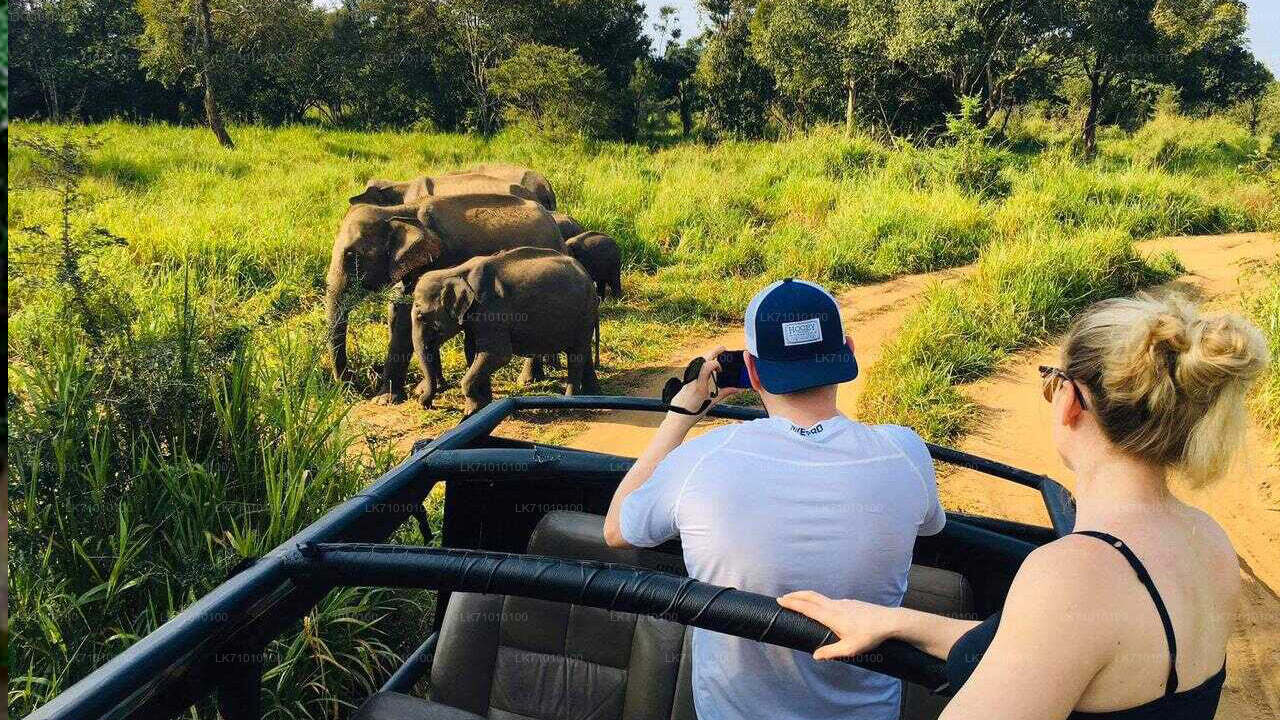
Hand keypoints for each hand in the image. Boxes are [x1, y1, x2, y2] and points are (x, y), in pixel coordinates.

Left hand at [667, 345, 741, 418]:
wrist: (678, 418)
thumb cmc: (694, 412)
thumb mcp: (711, 403)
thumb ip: (724, 394)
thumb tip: (736, 389)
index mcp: (699, 384)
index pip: (708, 365)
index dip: (717, 364)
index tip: (722, 371)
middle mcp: (692, 379)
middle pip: (702, 360)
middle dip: (713, 352)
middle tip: (722, 348)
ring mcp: (687, 379)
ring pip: (696, 363)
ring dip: (706, 358)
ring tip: (715, 356)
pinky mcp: (684, 381)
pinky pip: (693, 368)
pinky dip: (701, 365)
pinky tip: (706, 367)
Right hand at [777, 591, 899, 660]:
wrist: (889, 621)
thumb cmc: (869, 636)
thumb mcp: (850, 649)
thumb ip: (831, 652)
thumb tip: (815, 656)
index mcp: (831, 616)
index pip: (807, 607)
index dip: (792, 603)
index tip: (780, 600)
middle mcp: (834, 605)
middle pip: (810, 596)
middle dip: (795, 595)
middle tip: (784, 597)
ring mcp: (842, 602)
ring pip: (820, 597)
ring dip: (806, 597)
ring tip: (799, 602)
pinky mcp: (850, 603)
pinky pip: (829, 600)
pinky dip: (818, 601)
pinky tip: (822, 609)